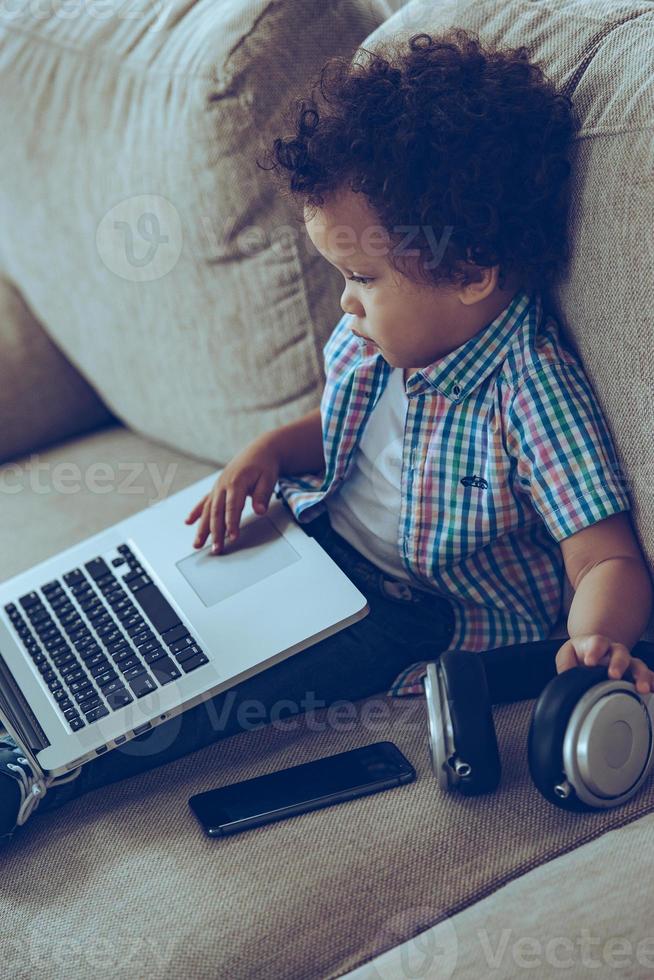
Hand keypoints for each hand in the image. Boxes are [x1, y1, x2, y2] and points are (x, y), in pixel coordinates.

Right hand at [184, 436, 280, 554]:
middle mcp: (223, 485)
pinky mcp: (217, 488)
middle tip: (216, 549)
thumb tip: (260, 511)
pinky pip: (204, 501)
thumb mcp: (269, 478)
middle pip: (217, 512)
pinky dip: (196, 512)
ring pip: (208, 510)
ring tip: (197, 545)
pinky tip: (188, 523)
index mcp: (237, 482)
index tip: (232, 538)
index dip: (232, 523)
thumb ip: (262, 495)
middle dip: (215, 532)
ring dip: (202, 528)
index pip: (232, 506)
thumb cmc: (264, 465)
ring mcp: (218, 487)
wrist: (259, 451)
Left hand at [555, 633, 653, 694]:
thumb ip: (565, 664)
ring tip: (641, 688)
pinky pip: (649, 676)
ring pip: (638, 665)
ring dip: (641, 676)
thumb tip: (566, 678)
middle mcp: (615, 651)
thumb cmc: (580, 654)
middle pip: (621, 653)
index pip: (597, 643)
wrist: (594, 653)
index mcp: (597, 644)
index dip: (595, 650)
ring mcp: (628, 662)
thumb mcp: (568, 654)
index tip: (589, 661)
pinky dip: (652, 682)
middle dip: (618, 664)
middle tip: (614, 675)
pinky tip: (652, 690)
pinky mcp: (636, 674)